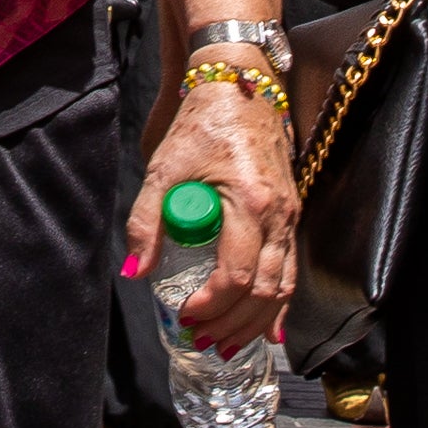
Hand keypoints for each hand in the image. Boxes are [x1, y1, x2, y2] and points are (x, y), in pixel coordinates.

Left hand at [125, 72, 297, 354]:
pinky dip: (278, 303)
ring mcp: (290, 215)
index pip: (236, 276)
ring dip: (255, 321)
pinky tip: (266, 328)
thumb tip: (135, 271)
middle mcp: (278, 214)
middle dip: (233, 324)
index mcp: (249, 203)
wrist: (240, 85)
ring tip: (226, 343)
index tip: (185, 315)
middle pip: (265, 291)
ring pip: (283, 286)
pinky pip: (289, 268)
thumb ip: (146, 220)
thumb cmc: (201, 123)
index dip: (211, 305)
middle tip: (202, 340)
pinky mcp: (292, 212)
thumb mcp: (164, 169)